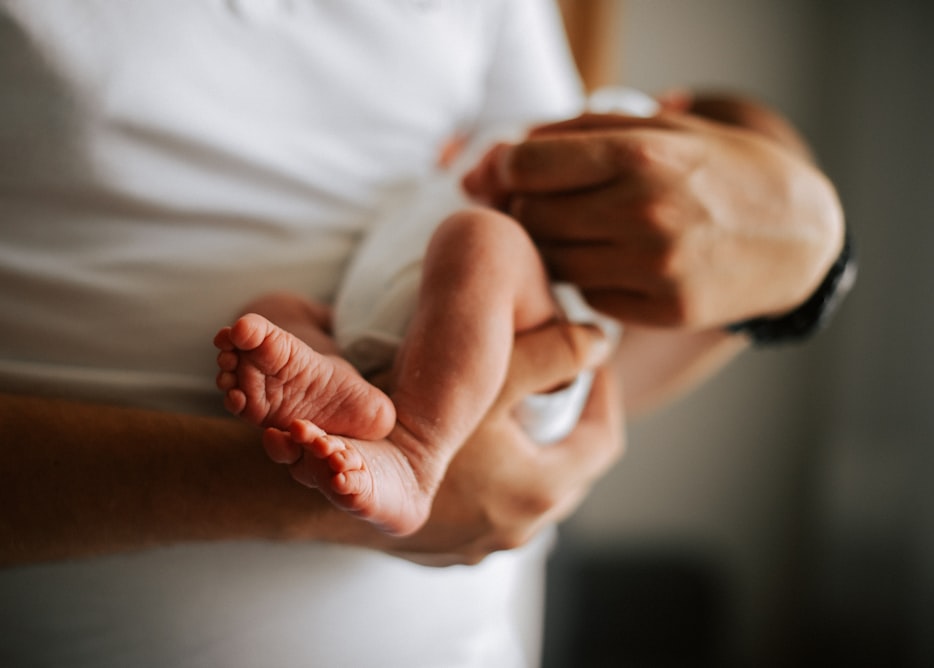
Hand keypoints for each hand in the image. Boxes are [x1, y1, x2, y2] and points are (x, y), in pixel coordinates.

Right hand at [382, 322, 623, 565]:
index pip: (603, 441)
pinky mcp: (446, 551)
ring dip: (528, 457)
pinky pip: (486, 512)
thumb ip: (551, 354)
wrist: (329, 487)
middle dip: (568, 428)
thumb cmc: (407, 431)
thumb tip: (600, 338)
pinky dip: (491, 482)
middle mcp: (517, 529)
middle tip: (552, 386)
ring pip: (526, 494)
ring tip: (509, 415)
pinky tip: (467, 453)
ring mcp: (479, 545)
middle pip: (568, 471)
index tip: (591, 364)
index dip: (604, 397)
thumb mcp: (488, 378)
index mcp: (540, 490)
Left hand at [463, 103, 844, 328]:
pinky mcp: (663, 309)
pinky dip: (588, 277)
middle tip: (548, 203)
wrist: (797, 234)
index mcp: (639, 155)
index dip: (503, 169)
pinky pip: (588, 295)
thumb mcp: (657, 129)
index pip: (525, 166)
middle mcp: (643, 212)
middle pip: (530, 217)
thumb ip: (572, 134)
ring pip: (553, 262)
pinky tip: (614, 260)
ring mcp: (654, 267)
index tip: (507, 174)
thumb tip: (489, 163)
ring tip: (583, 230)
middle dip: (525, 209)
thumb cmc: (717, 170)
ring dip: (554, 246)